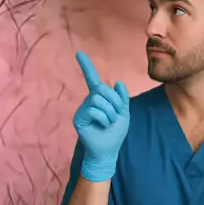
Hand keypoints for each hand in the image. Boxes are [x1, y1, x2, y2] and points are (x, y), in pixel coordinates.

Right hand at [73, 51, 129, 181]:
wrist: (108, 152)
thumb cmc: (115, 133)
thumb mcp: (124, 114)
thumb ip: (122, 98)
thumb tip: (118, 82)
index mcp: (99, 97)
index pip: (92, 79)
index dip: (86, 66)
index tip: (79, 53)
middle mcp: (89, 100)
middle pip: (102, 89)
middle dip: (114, 102)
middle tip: (115, 116)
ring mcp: (83, 109)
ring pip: (99, 99)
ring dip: (110, 112)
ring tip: (109, 123)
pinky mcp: (79, 118)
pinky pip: (94, 110)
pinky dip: (104, 118)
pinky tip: (102, 126)